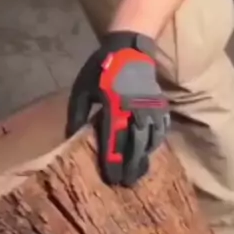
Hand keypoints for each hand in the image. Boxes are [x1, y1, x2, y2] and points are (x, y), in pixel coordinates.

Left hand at [66, 31, 169, 186]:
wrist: (129, 48)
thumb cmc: (101, 69)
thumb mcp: (82, 89)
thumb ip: (78, 114)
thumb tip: (71, 136)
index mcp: (113, 108)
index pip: (113, 142)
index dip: (113, 163)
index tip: (112, 180)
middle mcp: (133, 111)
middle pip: (133, 145)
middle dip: (130, 167)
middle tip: (127, 185)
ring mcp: (149, 109)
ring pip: (149, 140)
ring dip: (144, 158)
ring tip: (140, 175)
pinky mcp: (159, 105)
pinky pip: (161, 128)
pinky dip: (157, 142)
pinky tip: (152, 153)